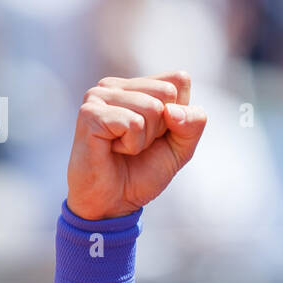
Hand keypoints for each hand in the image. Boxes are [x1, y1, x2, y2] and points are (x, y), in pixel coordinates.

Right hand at [65, 71, 207, 219]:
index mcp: (136, 86)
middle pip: (167, 92)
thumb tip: (172, 110)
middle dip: (162, 127)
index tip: (157, 135)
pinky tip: (113, 150)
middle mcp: (115, 85)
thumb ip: (193, 123)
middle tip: (138, 144)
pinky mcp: (90, 113)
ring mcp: (98, 96)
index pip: (179, 80)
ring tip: (124, 149)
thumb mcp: (181, 147)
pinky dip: (132, 146)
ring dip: (145, 139)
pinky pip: (133, 124)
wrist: (113, 203)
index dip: (179, 116)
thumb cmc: (142, 172)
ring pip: (152, 107)